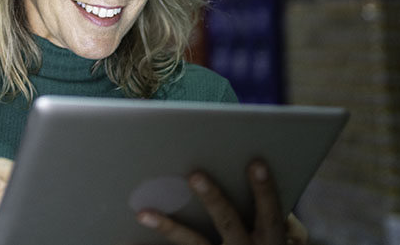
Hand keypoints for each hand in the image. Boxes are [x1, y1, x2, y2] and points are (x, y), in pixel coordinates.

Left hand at [136, 159, 307, 244]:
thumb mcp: (266, 236)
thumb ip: (252, 212)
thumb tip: (239, 167)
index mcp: (269, 241)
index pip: (270, 213)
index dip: (264, 190)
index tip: (256, 163)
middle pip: (229, 223)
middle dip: (213, 199)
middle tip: (195, 175)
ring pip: (194, 243)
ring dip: (168, 227)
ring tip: (143, 214)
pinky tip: (129, 241)